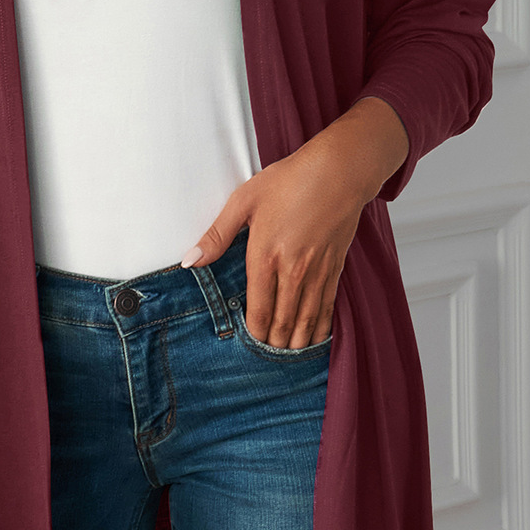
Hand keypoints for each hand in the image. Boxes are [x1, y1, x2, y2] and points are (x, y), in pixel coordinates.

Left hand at [178, 98, 408, 349]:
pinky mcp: (335, 268)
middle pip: (282, 321)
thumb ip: (217, 235)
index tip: (248, 343)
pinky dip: (319, 327)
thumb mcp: (245, 201)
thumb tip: (190, 260)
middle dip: (273, 343)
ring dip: (295, 342)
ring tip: (287, 356)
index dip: (253, 332)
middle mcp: (293, 271)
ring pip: (305, 320)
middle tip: (264, 358)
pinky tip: (314, 339)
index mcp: (266, 256)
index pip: (258, 309)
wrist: (339, 171)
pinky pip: (327, 307)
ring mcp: (317, 272)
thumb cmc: (290, 180)